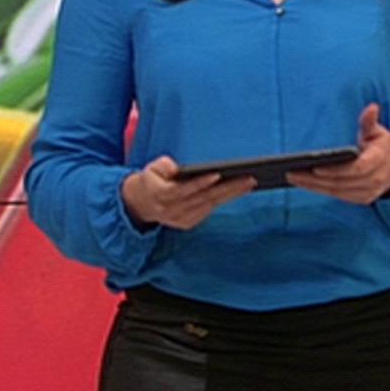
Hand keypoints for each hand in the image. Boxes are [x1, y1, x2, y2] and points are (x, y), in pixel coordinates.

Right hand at [120, 156, 255, 230]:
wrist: (140, 204)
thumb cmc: (151, 180)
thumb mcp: (150, 169)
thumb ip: (162, 166)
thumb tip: (175, 169)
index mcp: (161, 195)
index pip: (184, 189)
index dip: (200, 183)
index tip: (217, 174)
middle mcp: (171, 210)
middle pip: (204, 198)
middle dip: (228, 188)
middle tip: (248, 178)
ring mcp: (180, 219)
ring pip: (210, 205)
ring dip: (231, 195)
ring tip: (249, 183)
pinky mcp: (187, 223)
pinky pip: (208, 211)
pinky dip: (224, 201)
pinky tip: (238, 191)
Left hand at [285, 102, 389, 204]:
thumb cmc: (384, 145)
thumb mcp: (379, 131)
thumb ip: (370, 121)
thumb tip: (371, 108)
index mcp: (379, 160)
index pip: (356, 168)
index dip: (336, 170)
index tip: (315, 167)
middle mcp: (375, 180)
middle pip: (341, 182)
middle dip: (315, 179)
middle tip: (292, 172)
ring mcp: (369, 192)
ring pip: (337, 192)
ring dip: (314, 186)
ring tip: (293, 177)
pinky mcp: (362, 199)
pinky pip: (338, 196)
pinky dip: (321, 190)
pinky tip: (305, 183)